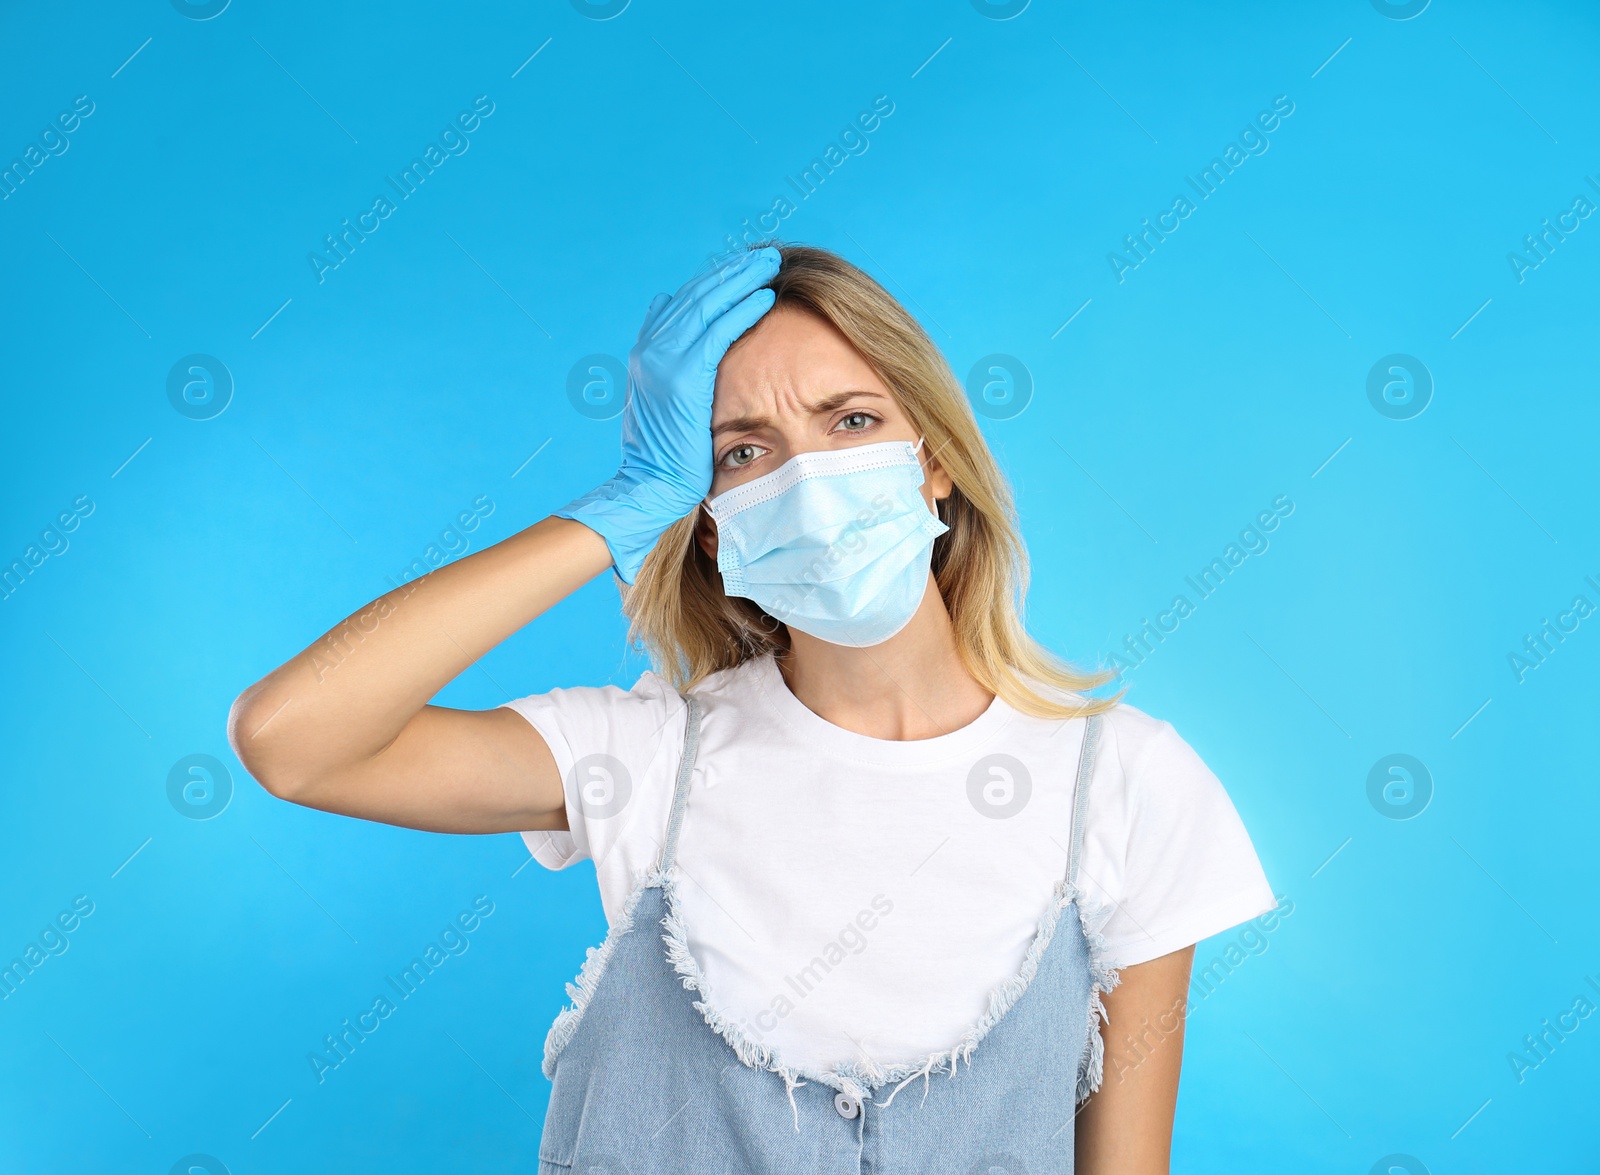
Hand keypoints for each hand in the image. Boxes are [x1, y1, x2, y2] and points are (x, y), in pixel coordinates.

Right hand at [557, 247, 781, 583]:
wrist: (649, 486)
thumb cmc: (666, 454)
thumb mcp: (664, 403)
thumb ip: (669, 364)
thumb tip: (671, 320)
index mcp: (647, 352)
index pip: (685, 303)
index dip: (715, 282)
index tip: (743, 269)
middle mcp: (650, 350)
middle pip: (696, 296)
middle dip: (731, 272)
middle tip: (763, 257)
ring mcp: (662, 361)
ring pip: (706, 307)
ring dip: (740, 281)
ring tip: (768, 265)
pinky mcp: (682, 378)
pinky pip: (717, 334)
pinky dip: (740, 312)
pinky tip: (763, 298)